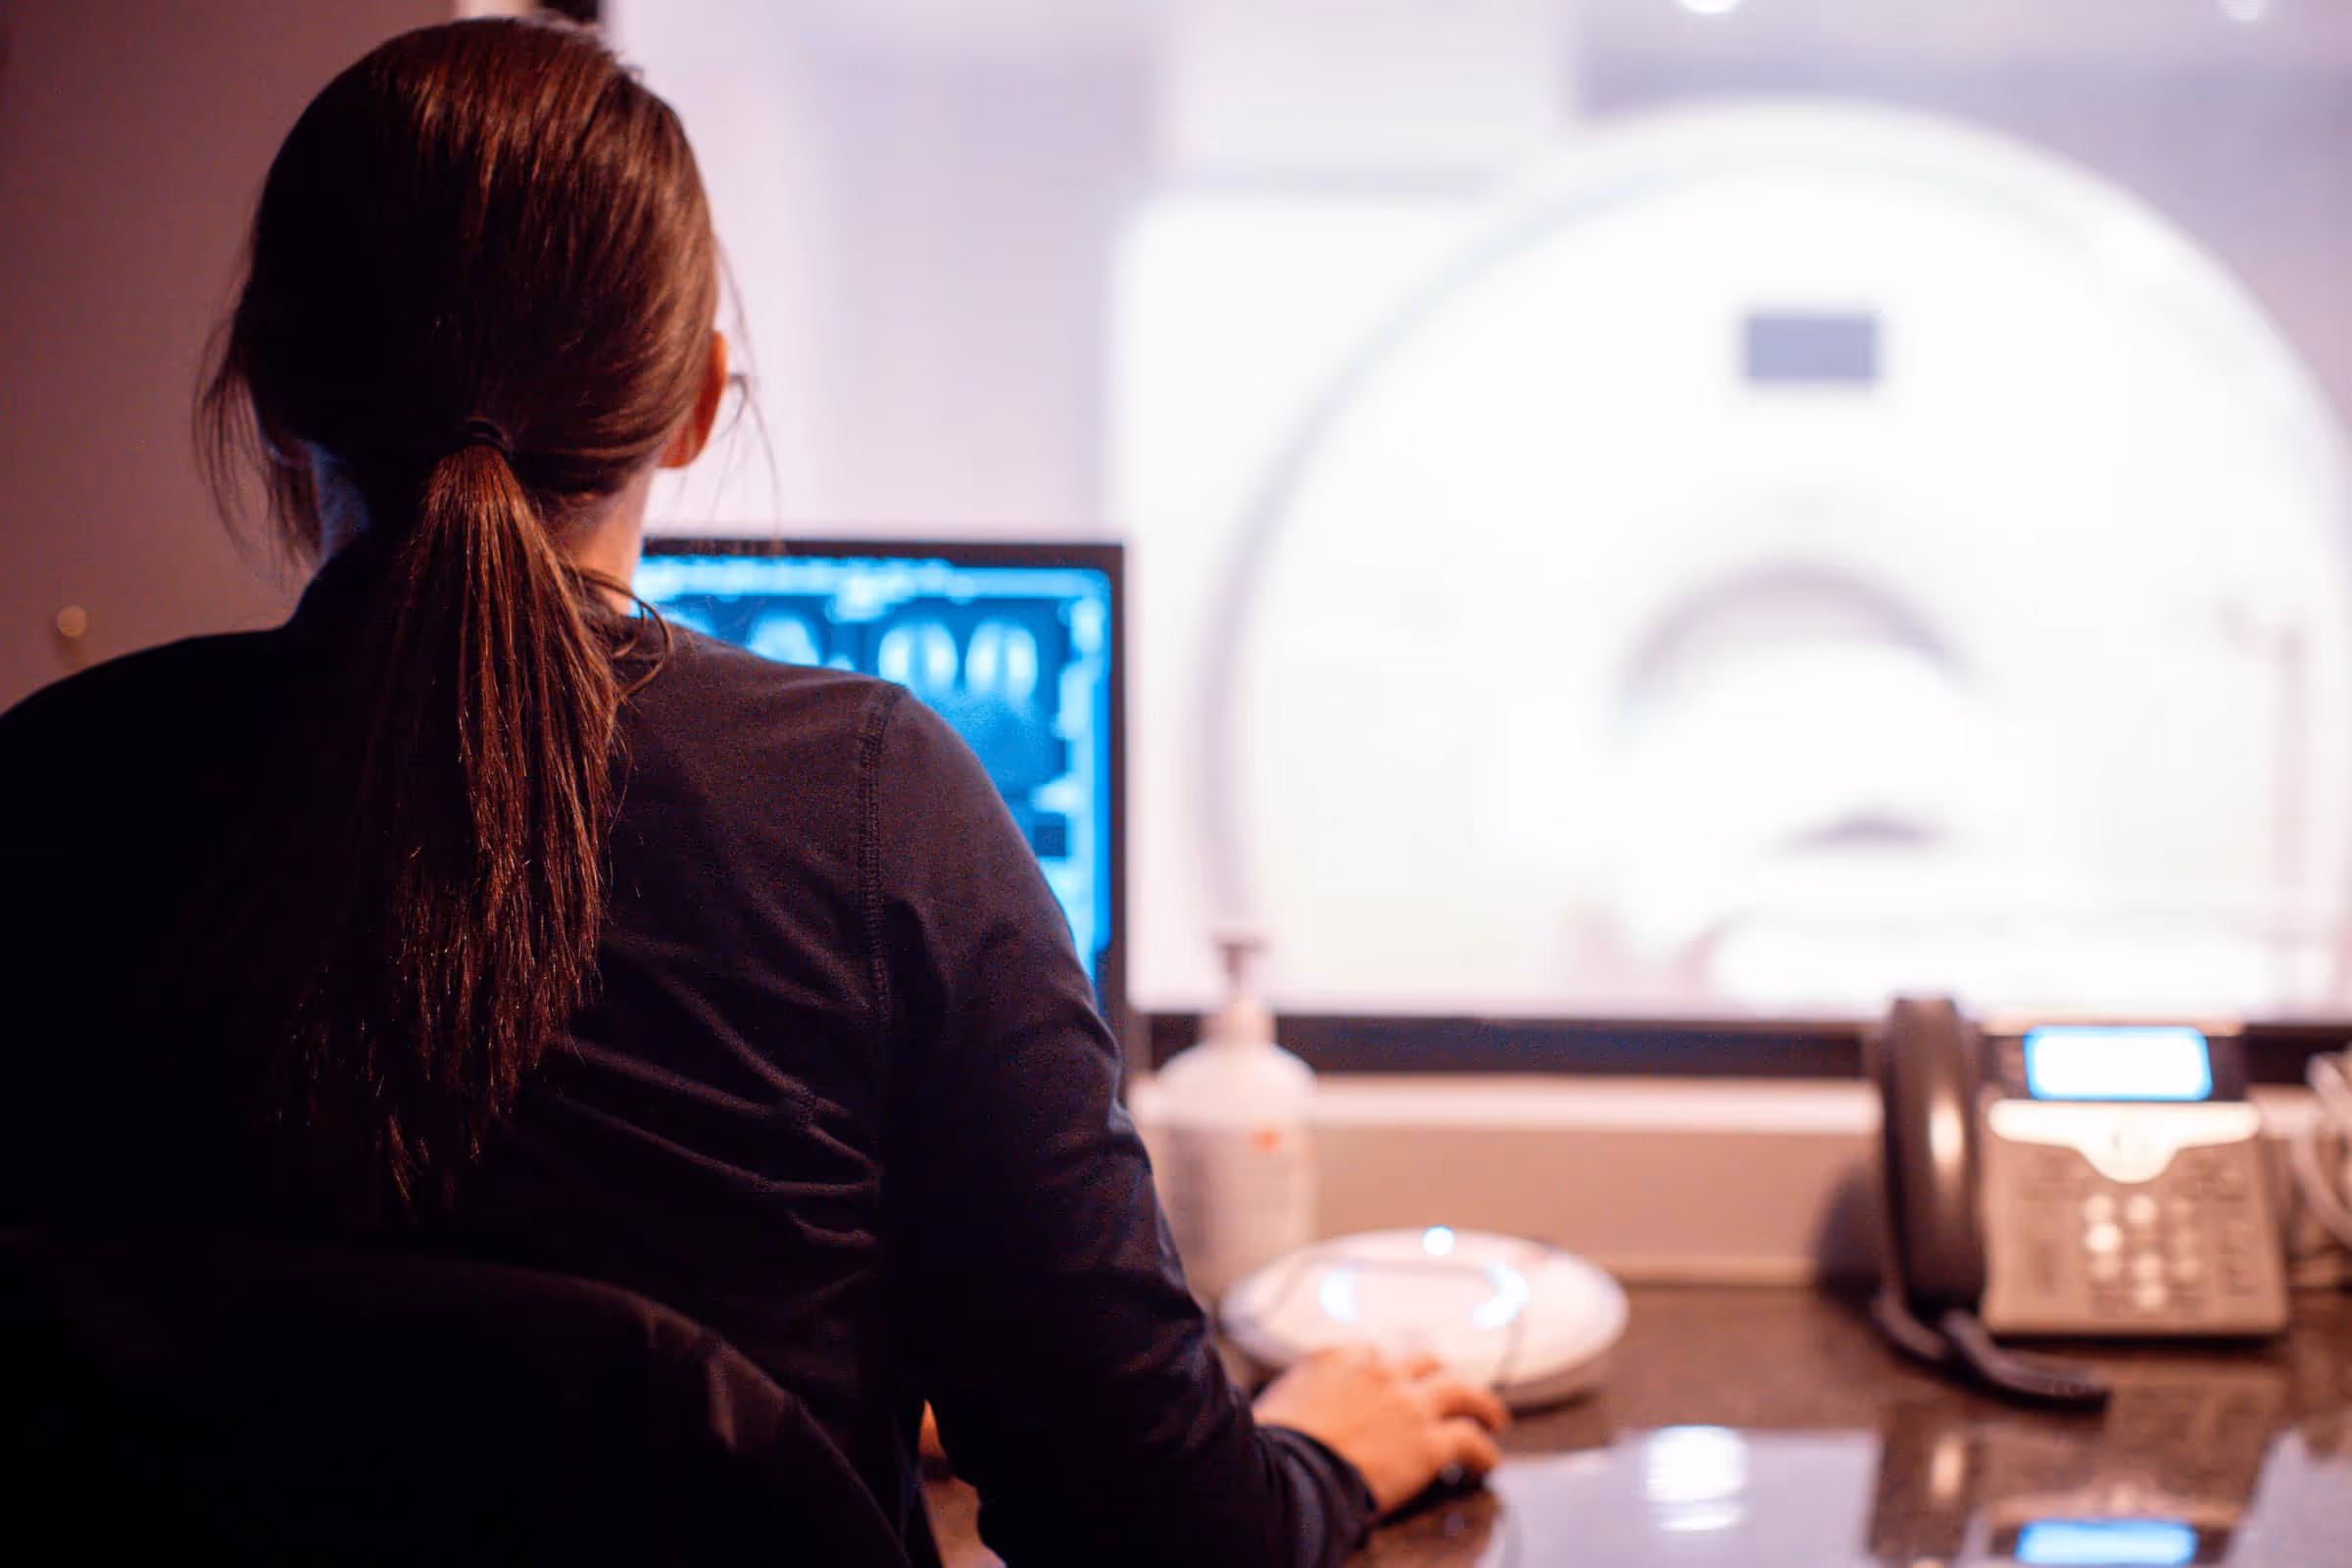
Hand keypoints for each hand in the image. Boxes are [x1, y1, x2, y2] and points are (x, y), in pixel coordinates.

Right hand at [1252, 1347, 1509, 1515]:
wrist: (1287, 1472)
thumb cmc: (1271, 1446)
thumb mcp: (1276, 1402)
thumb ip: (1299, 1394)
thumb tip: (1294, 1407)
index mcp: (1337, 1358)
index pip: (1373, 1354)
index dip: (1387, 1371)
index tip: (1392, 1384)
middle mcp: (1379, 1371)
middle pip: (1424, 1361)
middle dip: (1438, 1375)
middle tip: (1449, 1389)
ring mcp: (1408, 1405)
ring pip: (1462, 1391)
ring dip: (1481, 1404)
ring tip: (1494, 1417)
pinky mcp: (1429, 1443)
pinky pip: (1469, 1441)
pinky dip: (1483, 1452)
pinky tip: (1487, 1462)